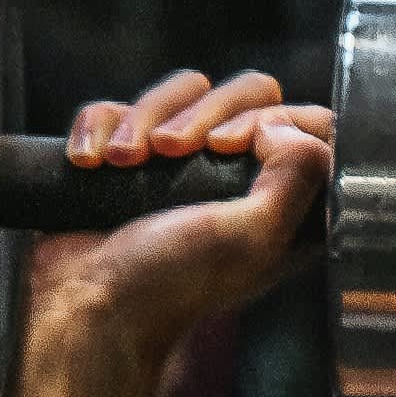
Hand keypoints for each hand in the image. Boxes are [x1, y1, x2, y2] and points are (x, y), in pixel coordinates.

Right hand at [30, 65, 331, 366]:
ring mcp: (181, 164)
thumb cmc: (170, 282)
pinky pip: (121, 107)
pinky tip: (89, 162)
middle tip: (172, 151)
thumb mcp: (253, 237)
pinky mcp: (127, 157)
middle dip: (202, 112)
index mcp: (285, 203)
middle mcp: (240, 178)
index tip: (229, 147)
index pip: (311, 124)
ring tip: (122, 161)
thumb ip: (297, 178)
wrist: (84, 305)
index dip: (275, 118)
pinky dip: (99, 127)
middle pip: (249, 92)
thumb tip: (281, 126)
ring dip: (145, 117)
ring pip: (184, 90)